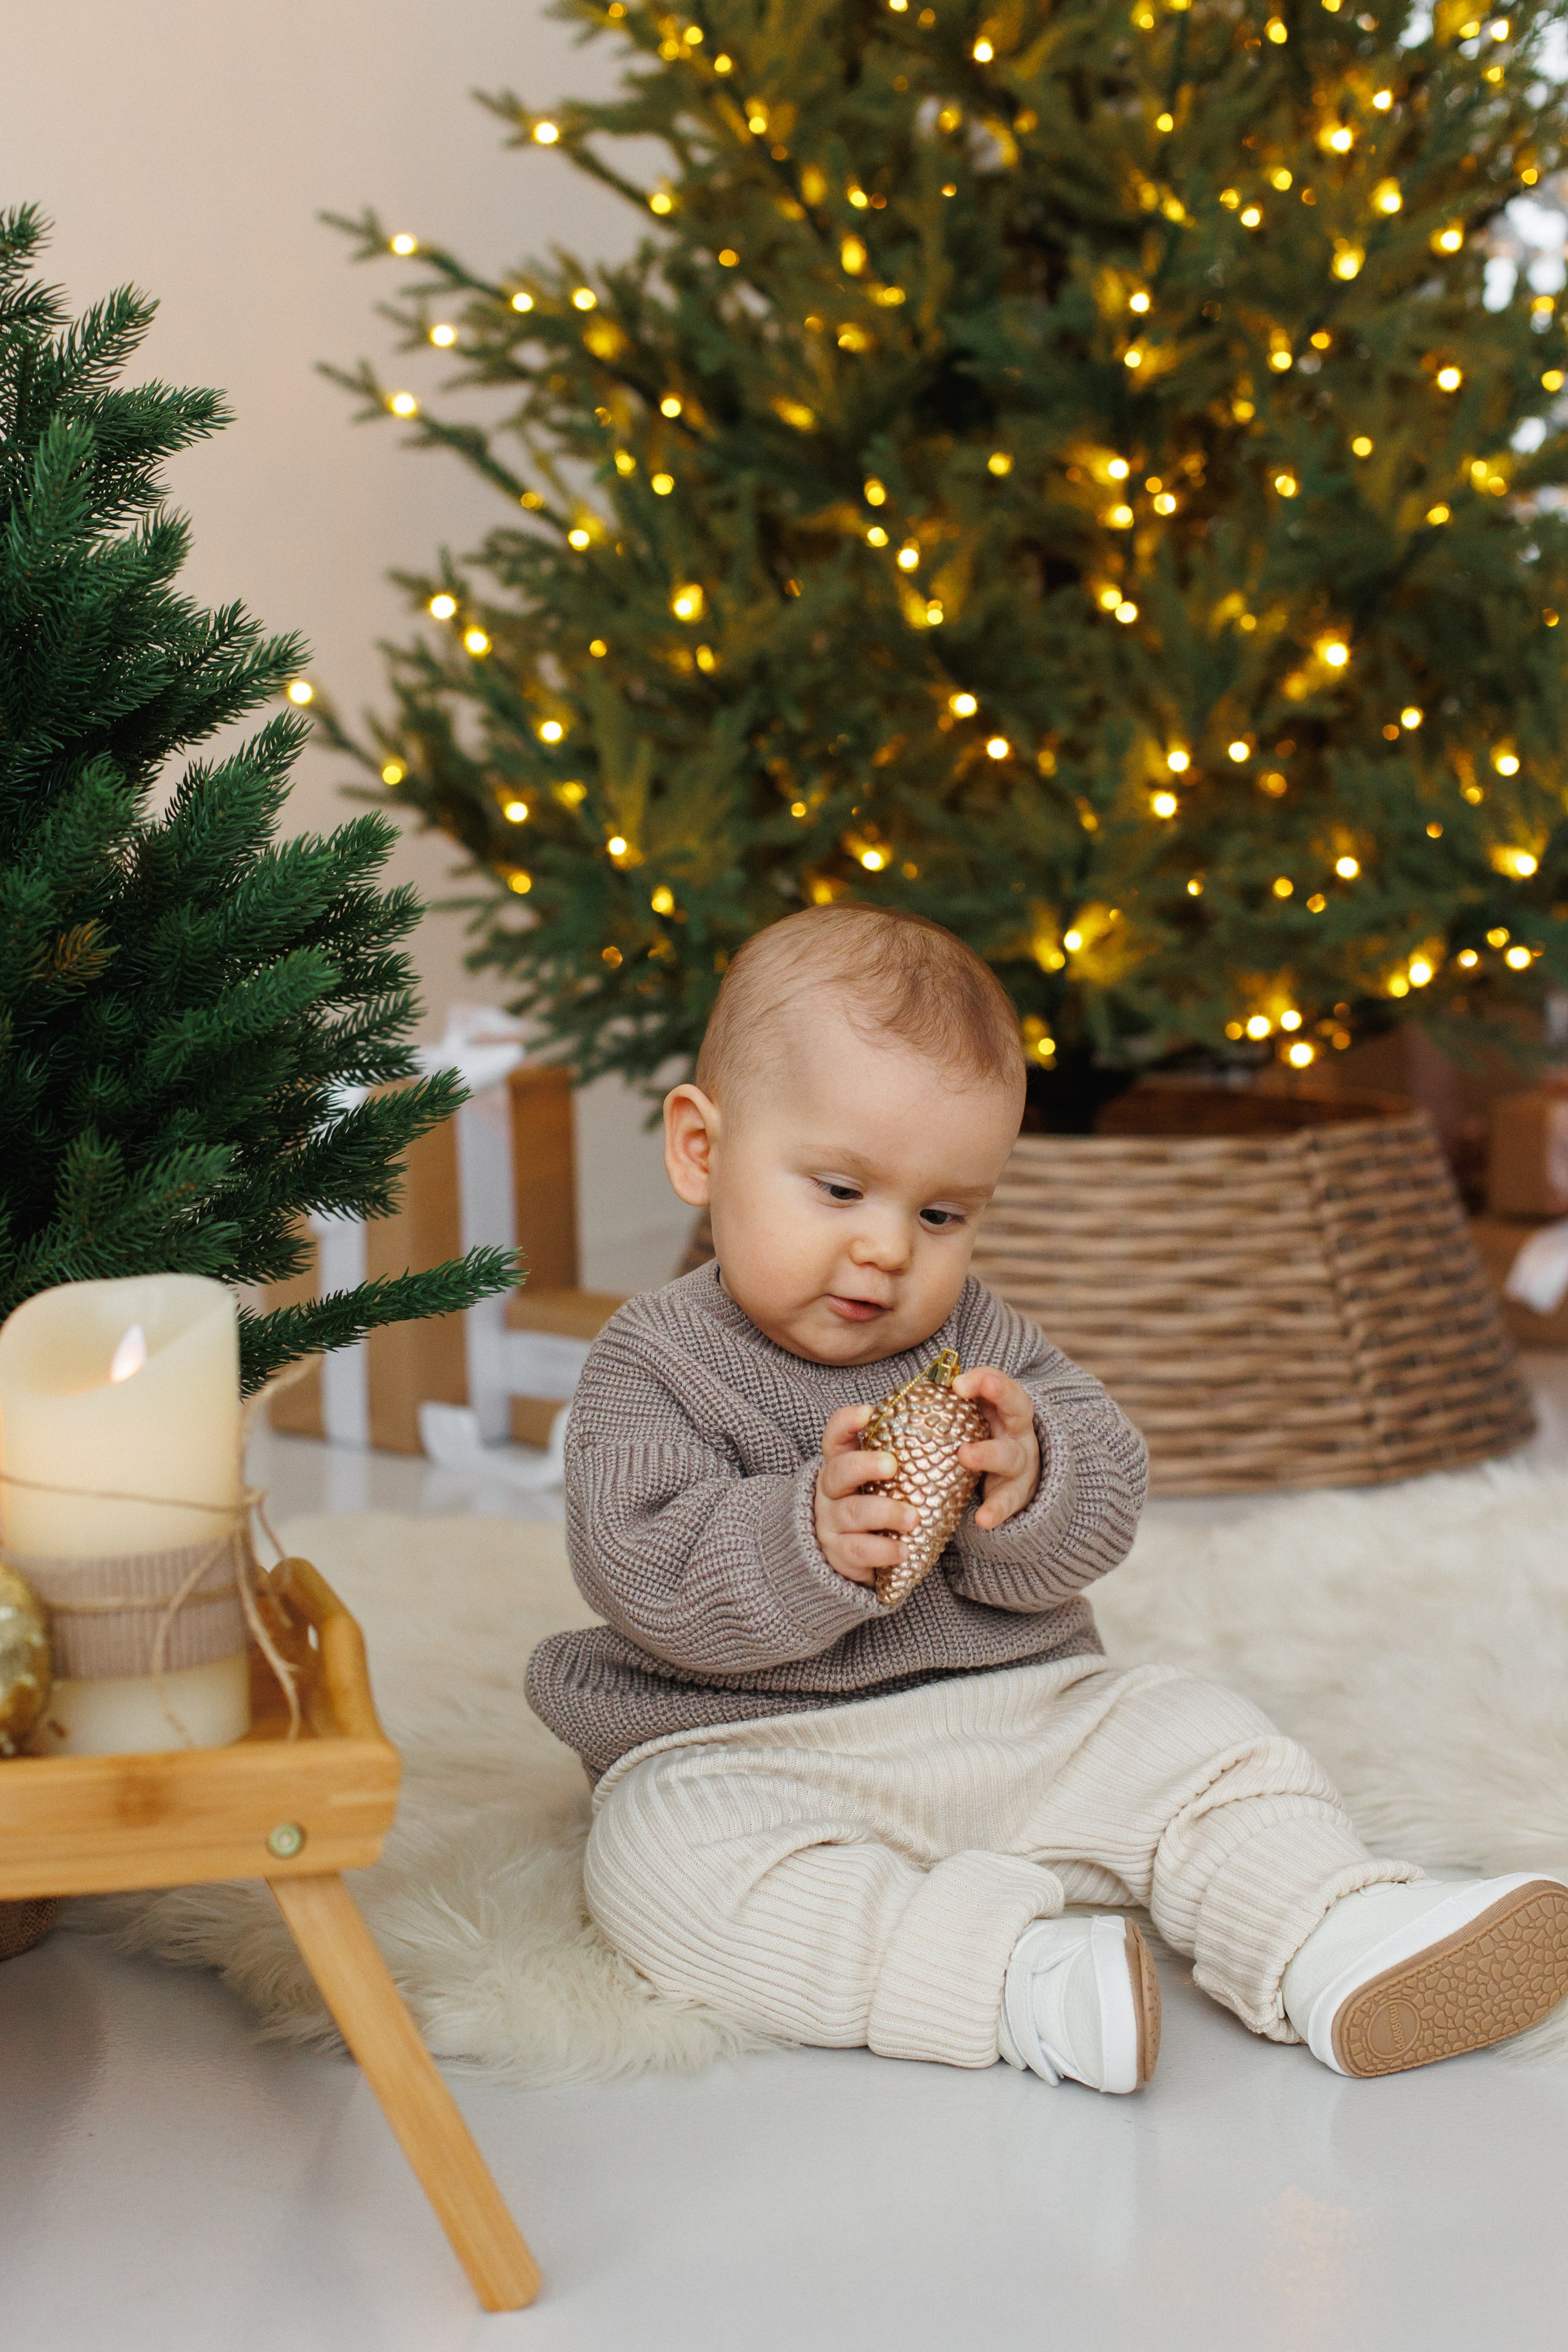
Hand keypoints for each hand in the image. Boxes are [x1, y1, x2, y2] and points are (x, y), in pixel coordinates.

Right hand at [814, 1403, 918, 1586]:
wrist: (851, 1552)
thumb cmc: (874, 1504)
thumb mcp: (879, 1480)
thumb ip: (901, 1459)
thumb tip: (953, 1430)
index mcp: (841, 1465)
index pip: (834, 1437)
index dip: (846, 1423)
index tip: (867, 1413)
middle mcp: (831, 1491)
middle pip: (838, 1471)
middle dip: (864, 1465)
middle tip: (892, 1465)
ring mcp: (832, 1522)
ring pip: (852, 1513)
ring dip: (885, 1512)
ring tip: (914, 1517)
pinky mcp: (840, 1553)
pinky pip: (858, 1550)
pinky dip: (883, 1550)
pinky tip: (904, 1551)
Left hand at [953, 1367, 1040, 1529]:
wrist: (1017, 1478)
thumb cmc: (980, 1442)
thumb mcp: (970, 1421)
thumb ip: (942, 1410)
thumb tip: (883, 1406)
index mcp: (1004, 1407)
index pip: (999, 1382)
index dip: (982, 1378)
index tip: (957, 1383)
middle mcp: (1017, 1431)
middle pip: (1017, 1408)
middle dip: (998, 1395)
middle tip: (962, 1393)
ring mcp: (1020, 1463)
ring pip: (1010, 1455)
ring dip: (987, 1453)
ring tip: (965, 1455)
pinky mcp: (1015, 1494)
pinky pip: (1007, 1502)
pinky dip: (996, 1510)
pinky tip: (983, 1519)